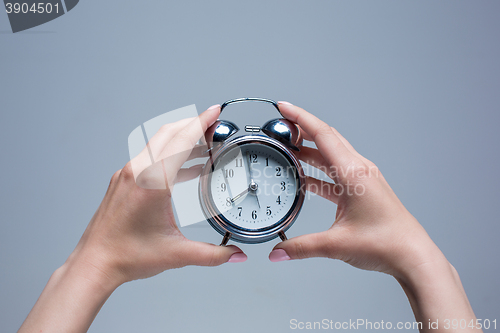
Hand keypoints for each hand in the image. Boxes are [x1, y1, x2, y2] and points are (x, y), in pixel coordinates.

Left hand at [18, 105, 246, 332]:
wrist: (94, 263)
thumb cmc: (127, 256)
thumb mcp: (177, 254)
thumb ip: (213, 255)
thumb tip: (236, 254)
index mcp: (152, 182)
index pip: (181, 141)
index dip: (201, 123)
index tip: (215, 111)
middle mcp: (137, 172)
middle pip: (168, 134)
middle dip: (193, 124)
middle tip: (214, 125)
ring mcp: (127, 174)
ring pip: (157, 144)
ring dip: (182, 141)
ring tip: (205, 147)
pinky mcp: (122, 181)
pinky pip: (149, 158)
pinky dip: (170, 156)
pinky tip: (185, 169)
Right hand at [269, 102, 435, 277]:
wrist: (411, 255)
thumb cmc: (386, 243)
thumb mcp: (337, 244)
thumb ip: (302, 247)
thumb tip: (278, 252)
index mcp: (354, 173)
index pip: (322, 135)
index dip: (300, 118)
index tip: (283, 107)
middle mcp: (359, 170)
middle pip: (326, 138)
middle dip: (301, 129)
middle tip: (280, 126)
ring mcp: (362, 179)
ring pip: (331, 154)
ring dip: (309, 150)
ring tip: (287, 149)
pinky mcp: (362, 189)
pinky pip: (335, 172)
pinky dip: (318, 170)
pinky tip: (303, 177)